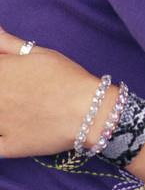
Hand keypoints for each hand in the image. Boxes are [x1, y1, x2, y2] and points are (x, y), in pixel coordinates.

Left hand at [0, 27, 103, 158]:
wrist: (90, 111)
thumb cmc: (69, 78)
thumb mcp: (41, 54)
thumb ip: (10, 44)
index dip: (2, 72)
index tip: (10, 77)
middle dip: (3, 93)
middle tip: (21, 94)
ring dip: (2, 110)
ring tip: (20, 107)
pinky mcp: (7, 146)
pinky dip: (1, 136)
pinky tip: (12, 130)